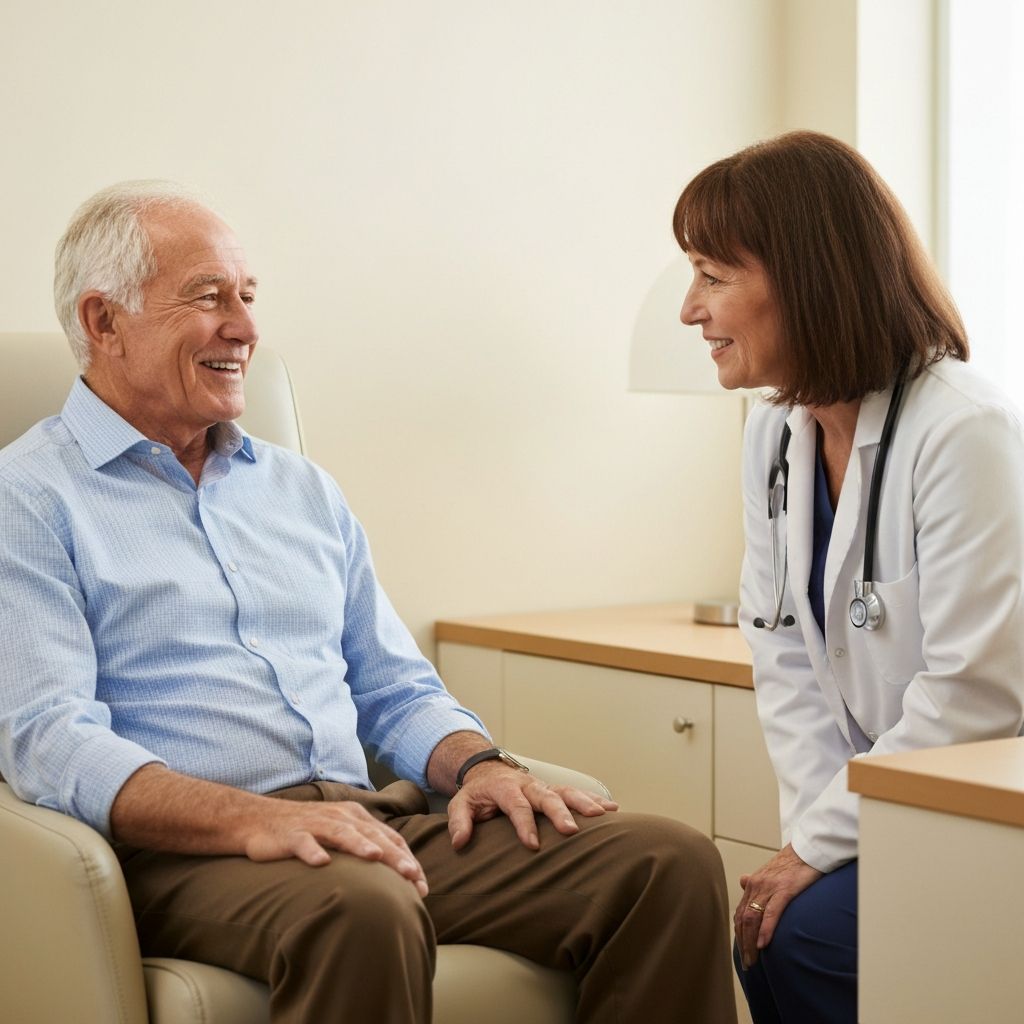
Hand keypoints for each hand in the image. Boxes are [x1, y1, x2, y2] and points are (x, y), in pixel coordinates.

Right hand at [244, 799, 428, 895]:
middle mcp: (340, 817)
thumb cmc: (306, 831)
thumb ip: (364, 847)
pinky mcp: (291, 834)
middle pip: (372, 836)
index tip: (423, 885)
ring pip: (342, 834)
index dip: (407, 859)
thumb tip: (395, 875)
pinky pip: (303, 843)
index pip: (389, 838)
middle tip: (413, 876)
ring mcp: (315, 824)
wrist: (258, 820)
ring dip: (360, 845)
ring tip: (376, 858)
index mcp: (356, 817)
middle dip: (394, 856)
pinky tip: (321, 862)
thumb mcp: (340, 833)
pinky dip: (312, 851)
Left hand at [447, 762, 618, 850]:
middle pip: (546, 797)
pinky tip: (613, 809)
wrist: (488, 772)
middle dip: (559, 813)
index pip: (516, 807)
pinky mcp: (554, 790)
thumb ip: (460, 821)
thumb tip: (459, 842)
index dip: (524, 825)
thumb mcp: (461, 803)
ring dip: (584, 803)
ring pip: (566, 792)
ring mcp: (544, 787)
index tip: (533, 845)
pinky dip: (594, 799)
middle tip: (571, 830)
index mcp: (506, 788)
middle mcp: (529, 785)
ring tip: (602, 816)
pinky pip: (576, 793)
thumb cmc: (477, 793)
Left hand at [735, 844, 821, 968]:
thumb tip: (742, 881)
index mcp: (753, 884)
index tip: (743, 952)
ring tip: (753, 960)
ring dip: (751, 942)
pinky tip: (763, 944)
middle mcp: (756, 885)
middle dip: (743, 944)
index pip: (740, 914)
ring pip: (753, 918)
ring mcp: (769, 887)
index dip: (739, 934)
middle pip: (743, 919)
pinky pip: (771, 912)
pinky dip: (765, 930)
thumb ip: (756, 881)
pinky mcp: (784, 889)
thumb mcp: (770, 870)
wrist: (807, 848)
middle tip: (748, 964)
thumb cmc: (792, 862)